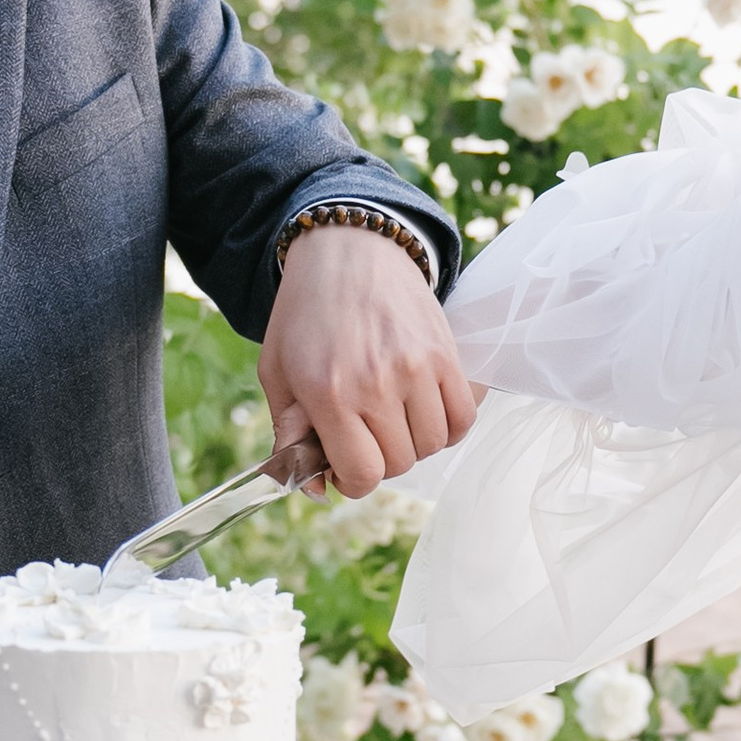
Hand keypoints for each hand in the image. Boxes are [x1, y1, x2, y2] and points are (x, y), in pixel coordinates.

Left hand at [259, 227, 477, 498]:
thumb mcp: (277, 373)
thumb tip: (316, 489)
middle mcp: (376, 383)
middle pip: (400, 463)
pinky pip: (463, 417)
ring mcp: (416, 368)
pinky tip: (424, 411)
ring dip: (414, 442)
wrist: (347, 250)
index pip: (362, 474)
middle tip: (366, 434)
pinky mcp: (445, 354)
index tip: (345, 465)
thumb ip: (288, 435)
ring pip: (433, 444)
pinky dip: (448, 426)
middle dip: (381, 460)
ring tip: (394, 417)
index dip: (352, 481)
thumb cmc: (305, 314)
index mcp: (328, 392)